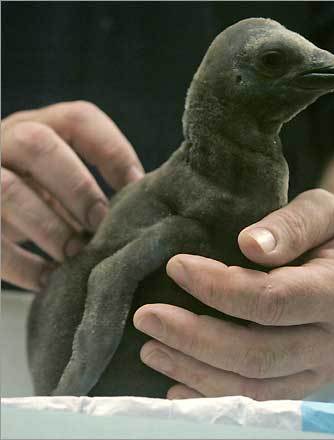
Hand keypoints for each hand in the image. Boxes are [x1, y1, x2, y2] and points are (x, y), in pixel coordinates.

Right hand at [1, 101, 143, 290]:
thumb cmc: (37, 192)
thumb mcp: (60, 178)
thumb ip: (89, 184)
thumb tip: (142, 212)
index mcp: (42, 125)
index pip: (80, 119)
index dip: (114, 152)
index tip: (137, 189)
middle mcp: (7, 139)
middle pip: (39, 145)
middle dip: (78, 188)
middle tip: (101, 224)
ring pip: (9, 191)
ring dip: (50, 228)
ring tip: (75, 256)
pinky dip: (22, 265)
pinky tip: (48, 280)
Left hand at [134, 189, 333, 399]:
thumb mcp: (324, 211)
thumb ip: (291, 225)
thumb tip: (249, 244)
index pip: (270, 300)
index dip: (218, 287)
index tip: (176, 266)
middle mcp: (333, 342)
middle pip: (255, 353)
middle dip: (193, 337)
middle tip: (146, 317)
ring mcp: (318, 370)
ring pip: (250, 385)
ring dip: (194, 369)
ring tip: (151, 347)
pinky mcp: (302, 383)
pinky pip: (255, 400)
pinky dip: (212, 395)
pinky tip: (176, 384)